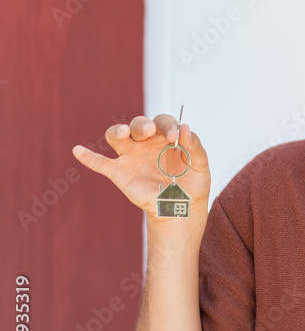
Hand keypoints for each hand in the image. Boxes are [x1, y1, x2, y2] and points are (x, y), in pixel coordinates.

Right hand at [72, 114, 210, 219]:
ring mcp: (131, 157)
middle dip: (142, 125)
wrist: (182, 209)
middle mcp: (146, 143)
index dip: (167, 126)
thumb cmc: (192, 184)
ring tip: (123, 133)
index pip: (162, 122)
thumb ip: (195, 146)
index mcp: (165, 137)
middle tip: (149, 131)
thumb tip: (185, 128)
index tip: (174, 137)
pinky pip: (101, 164)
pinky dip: (89, 157)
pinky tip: (78, 150)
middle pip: (138, 125)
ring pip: (117, 137)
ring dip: (117, 132)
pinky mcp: (120, 173)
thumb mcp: (200, 165)